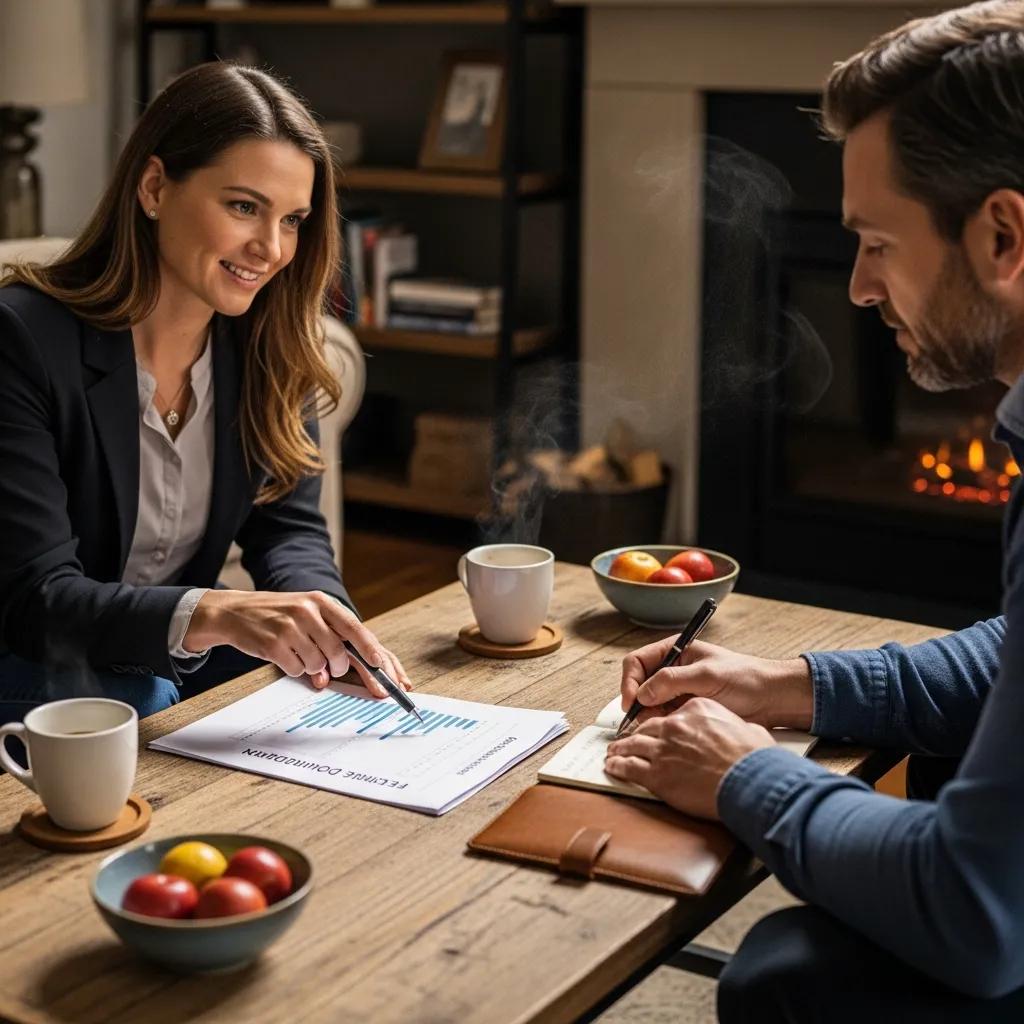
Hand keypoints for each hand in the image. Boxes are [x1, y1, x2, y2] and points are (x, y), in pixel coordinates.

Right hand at [183, 590, 411, 697]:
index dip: (371, 649)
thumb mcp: (306, 616)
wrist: (235, 612)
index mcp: (320, 601)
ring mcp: (289, 627)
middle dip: (339, 667)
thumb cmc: (278, 615)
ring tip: (299, 655)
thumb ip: (329, 638)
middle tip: (331, 668)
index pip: (354, 627)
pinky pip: (297, 670)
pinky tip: (284, 656)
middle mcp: (307, 611)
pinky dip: (295, 670)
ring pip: (319, 664)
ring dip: (313, 669)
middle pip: (339, 652)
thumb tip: (343, 671)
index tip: (383, 667)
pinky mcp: (273, 644)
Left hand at [604, 698, 774, 818]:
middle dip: (635, 733)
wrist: (750, 782)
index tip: (659, 731)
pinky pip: (630, 767)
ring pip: (633, 745)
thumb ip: (732, 726)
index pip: (671, 714)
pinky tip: (613, 767)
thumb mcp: (747, 728)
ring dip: (621, 748)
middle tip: (627, 739)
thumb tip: (740, 732)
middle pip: (648, 727)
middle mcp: (675, 725)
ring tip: (613, 752)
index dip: (663, 725)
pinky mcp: (657, 774)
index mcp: (695, 710)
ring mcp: (663, 749)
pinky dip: (619, 766)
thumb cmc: (754, 759)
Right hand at [620, 638, 812, 729]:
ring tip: (665, 724)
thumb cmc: (746, 678)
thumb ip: (672, 681)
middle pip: (639, 684)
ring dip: (650, 715)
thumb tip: (643, 693)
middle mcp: (673, 670)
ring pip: (648, 704)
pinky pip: (663, 718)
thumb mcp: (707, 675)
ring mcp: (678, 691)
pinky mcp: (686, 710)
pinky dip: (662, 725)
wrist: (772, 699)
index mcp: (675, 651)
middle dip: (638, 702)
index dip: (630, 682)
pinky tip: (673, 729)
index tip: (632, 702)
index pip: (637, 662)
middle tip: (645, 719)